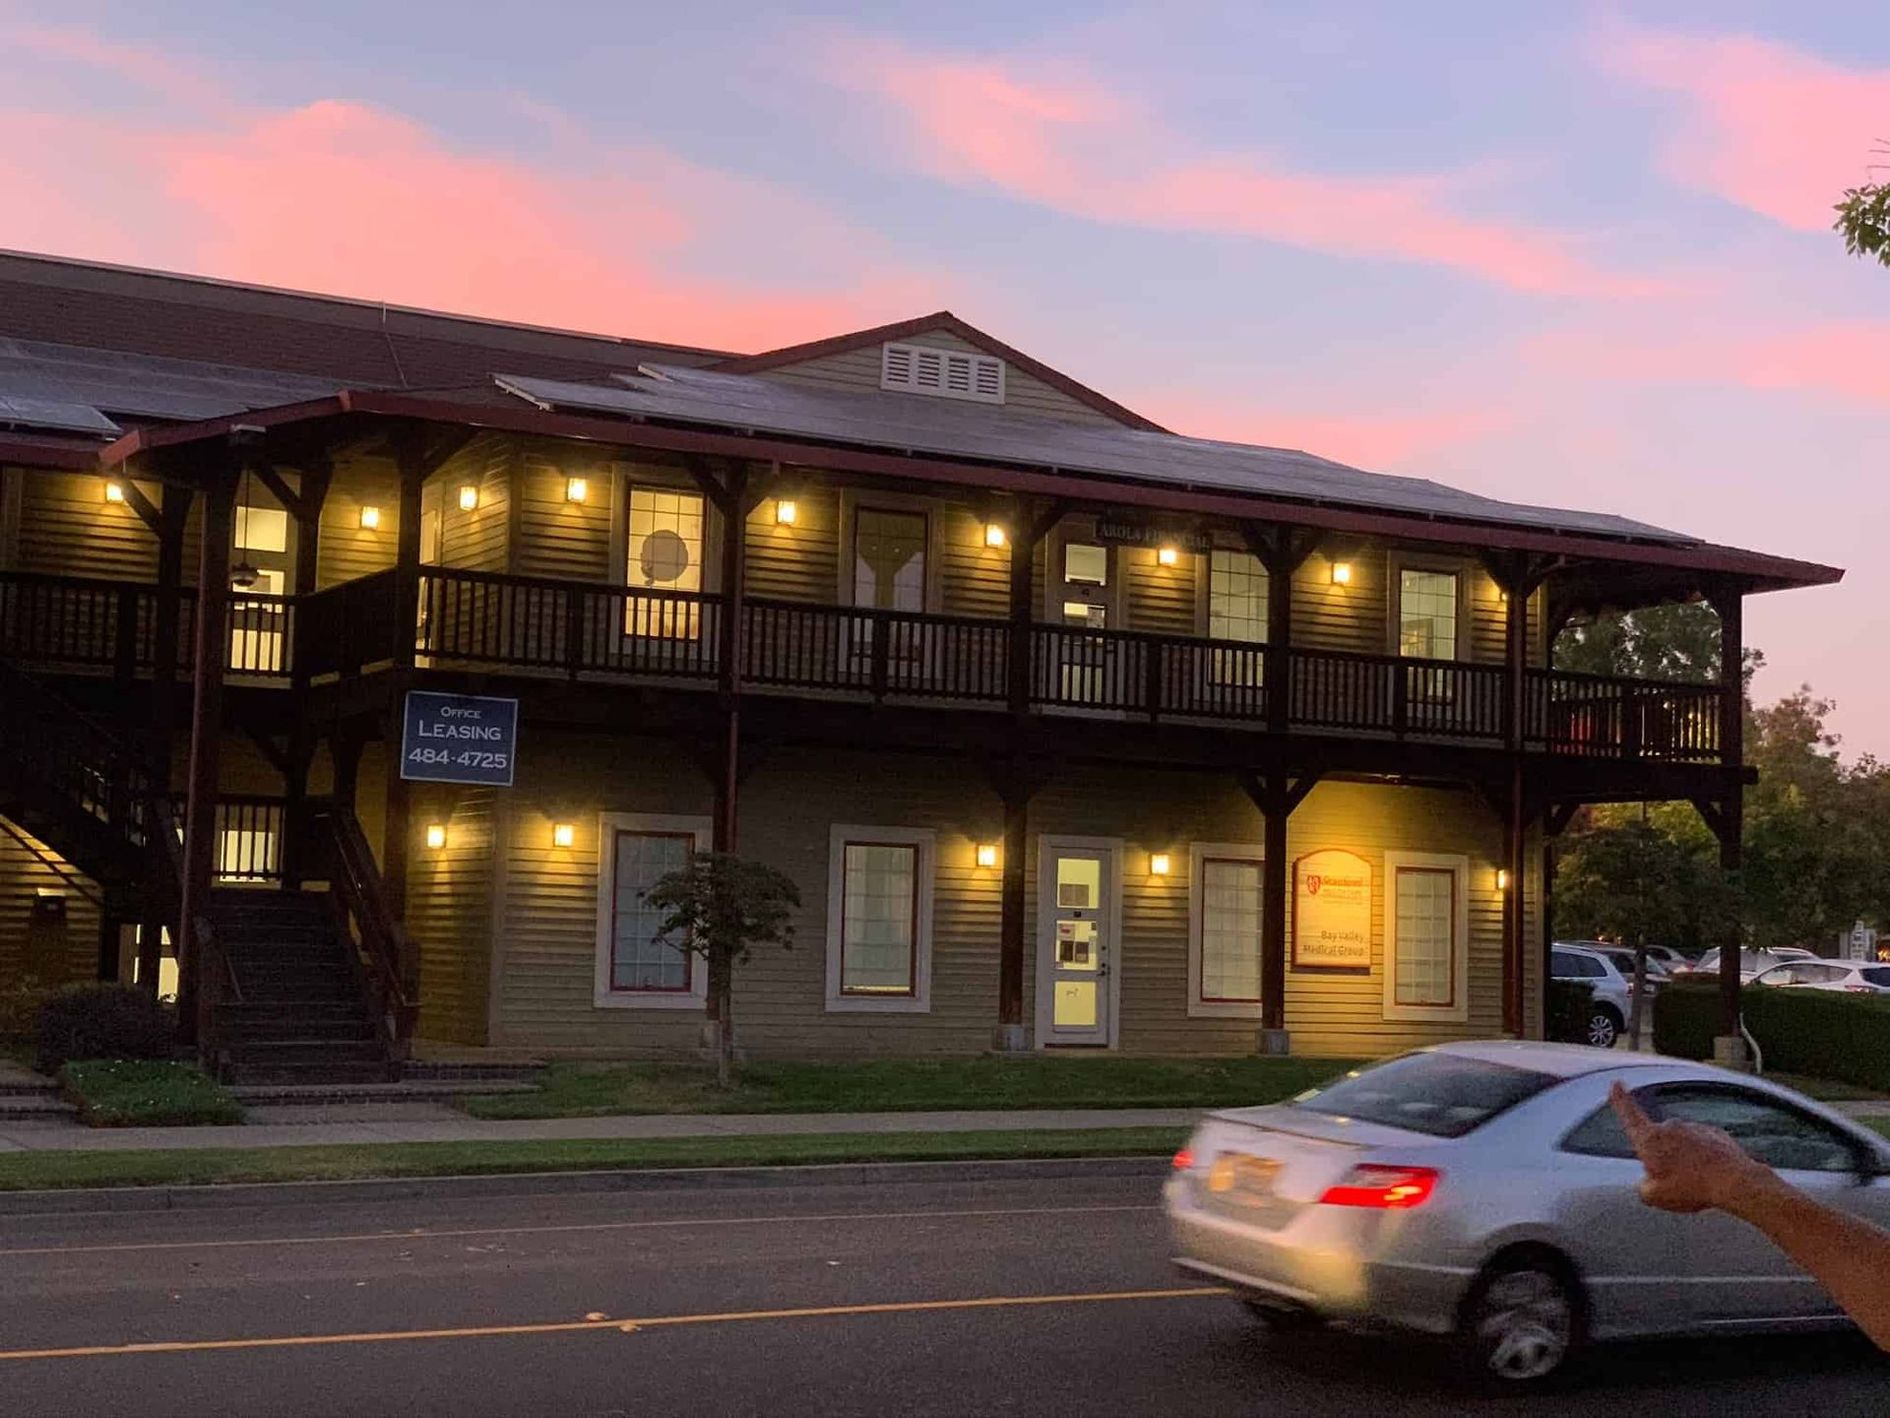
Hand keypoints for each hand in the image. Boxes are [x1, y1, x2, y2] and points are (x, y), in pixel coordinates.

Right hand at [1608, 1081, 1777, 1213]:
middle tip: (1675, 1182)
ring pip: (1682, 1145)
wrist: (1734, 1181)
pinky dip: (1704, 1159)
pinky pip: (1702, 1146)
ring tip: (1697, 1183)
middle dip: (1662, 1158)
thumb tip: (1648, 1182)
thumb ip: (1643, 1187)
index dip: (1620, 1100)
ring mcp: (1693, 1128)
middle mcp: (1670, 1127)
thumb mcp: (1655, 1197)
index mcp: (1649, 1139)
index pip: (1629, 1114)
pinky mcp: (1713, 1133)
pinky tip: (1712, 1176)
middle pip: (1658, 1141)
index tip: (1616, 1084)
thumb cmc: (1692, 1188)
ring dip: (1685, 1160)